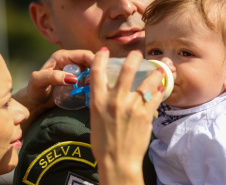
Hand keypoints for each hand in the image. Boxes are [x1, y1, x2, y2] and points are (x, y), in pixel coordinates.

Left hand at [13, 49, 93, 134]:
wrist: (36, 101)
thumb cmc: (34, 90)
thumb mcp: (38, 82)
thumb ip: (52, 77)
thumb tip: (73, 78)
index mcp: (62, 56)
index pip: (84, 54)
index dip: (94, 61)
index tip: (100, 72)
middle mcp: (70, 61)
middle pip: (91, 61)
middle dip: (97, 70)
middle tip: (97, 83)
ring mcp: (75, 71)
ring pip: (92, 70)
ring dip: (96, 77)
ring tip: (95, 87)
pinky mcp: (78, 80)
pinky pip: (90, 79)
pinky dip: (93, 83)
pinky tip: (93, 90)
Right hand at [89, 48, 163, 184]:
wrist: (117, 161)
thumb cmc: (103, 142)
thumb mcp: (96, 118)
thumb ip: (102, 101)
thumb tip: (108, 91)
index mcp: (98, 101)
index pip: (97, 71)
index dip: (100, 57)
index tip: (104, 51)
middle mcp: (115, 100)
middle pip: (127, 69)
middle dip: (133, 57)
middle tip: (137, 54)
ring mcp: (132, 106)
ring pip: (148, 80)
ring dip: (155, 72)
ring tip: (159, 68)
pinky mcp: (146, 115)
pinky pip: (156, 96)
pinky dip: (159, 90)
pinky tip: (160, 87)